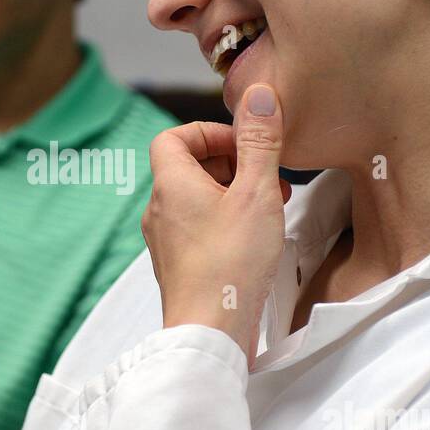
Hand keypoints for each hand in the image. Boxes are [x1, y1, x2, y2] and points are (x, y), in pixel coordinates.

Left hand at [142, 83, 290, 368]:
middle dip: (231, 164)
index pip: (173, 137)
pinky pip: (199, 230)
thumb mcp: (256, 192)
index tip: (244, 145)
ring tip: (269, 206)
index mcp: (170, 185)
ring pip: (196, 200)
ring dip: (233, 194)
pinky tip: (257, 239)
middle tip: (267, 177)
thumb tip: (259, 95)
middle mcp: (159, 211)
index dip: (209, 132)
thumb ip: (259, 142)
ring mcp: (165, 242)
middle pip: (188, 167)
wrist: (210, 333)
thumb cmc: (231, 265)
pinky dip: (226, 223)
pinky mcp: (178, 268)